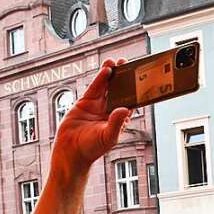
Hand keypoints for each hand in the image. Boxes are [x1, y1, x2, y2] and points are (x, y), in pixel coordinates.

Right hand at [50, 60, 132, 177]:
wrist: (70, 152)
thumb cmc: (91, 149)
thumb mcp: (107, 136)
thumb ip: (116, 123)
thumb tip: (125, 109)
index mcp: (120, 120)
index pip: (131, 102)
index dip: (137, 91)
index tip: (143, 78)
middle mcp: (110, 111)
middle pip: (120, 91)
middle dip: (125, 78)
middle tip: (131, 64)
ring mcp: (97, 106)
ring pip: (107, 87)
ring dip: (113, 75)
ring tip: (118, 61)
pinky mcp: (85, 103)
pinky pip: (95, 88)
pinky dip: (100, 78)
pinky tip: (106, 69)